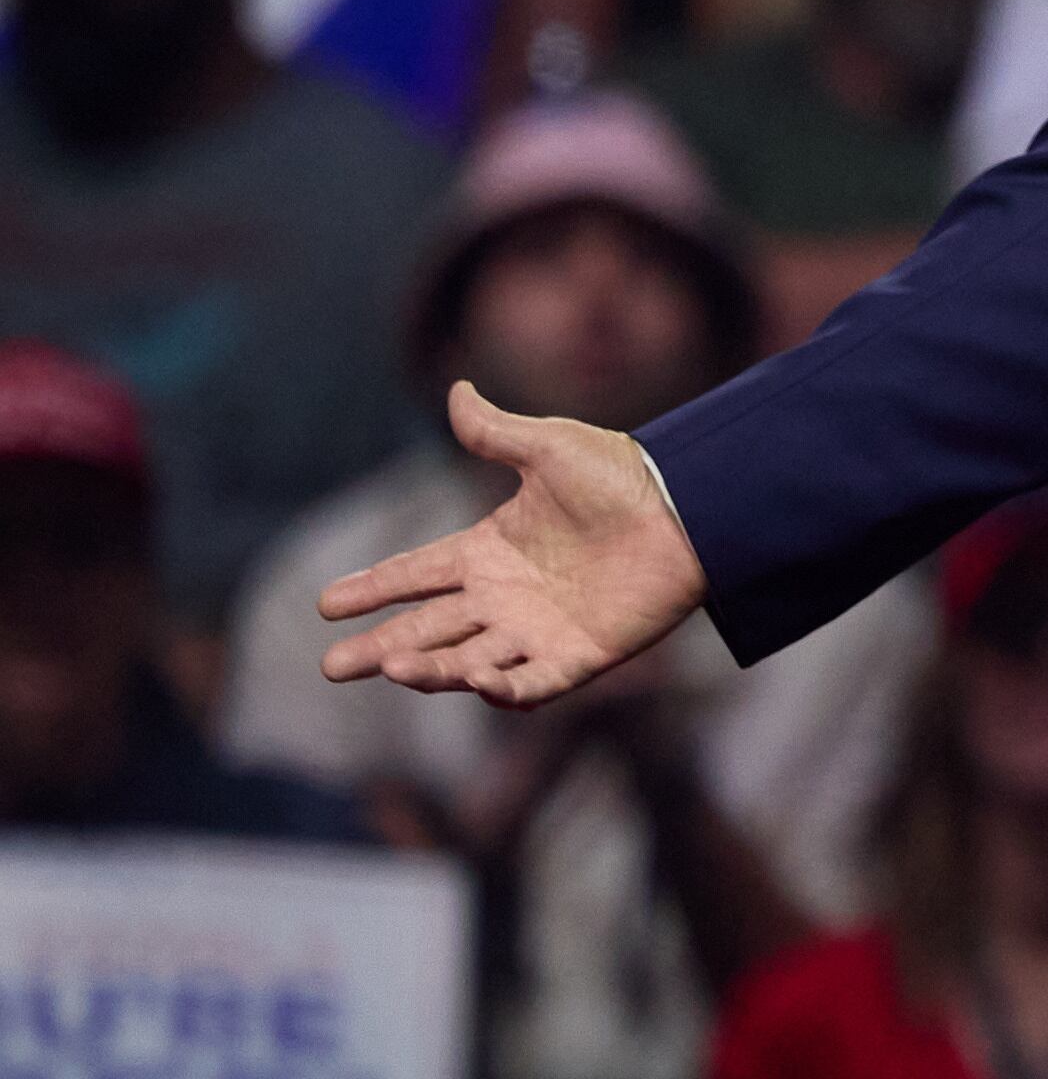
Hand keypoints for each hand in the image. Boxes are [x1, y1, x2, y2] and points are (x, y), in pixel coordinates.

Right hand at [319, 382, 707, 705]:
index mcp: (491, 550)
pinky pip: (533, 684)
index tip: (324, 603)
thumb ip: (496, 433)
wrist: (691, 508)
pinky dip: (505, 690)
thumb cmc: (624, 476)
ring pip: (469, 661)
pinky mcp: (579, 655)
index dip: (373, 587)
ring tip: (392, 667)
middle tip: (330, 667)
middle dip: (380, 648)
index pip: (416, 573)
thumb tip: (457, 389)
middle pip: (428, 628)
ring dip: (431, 668)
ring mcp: (539, 630)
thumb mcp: (551, 448)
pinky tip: (476, 681)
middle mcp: (506, 597)